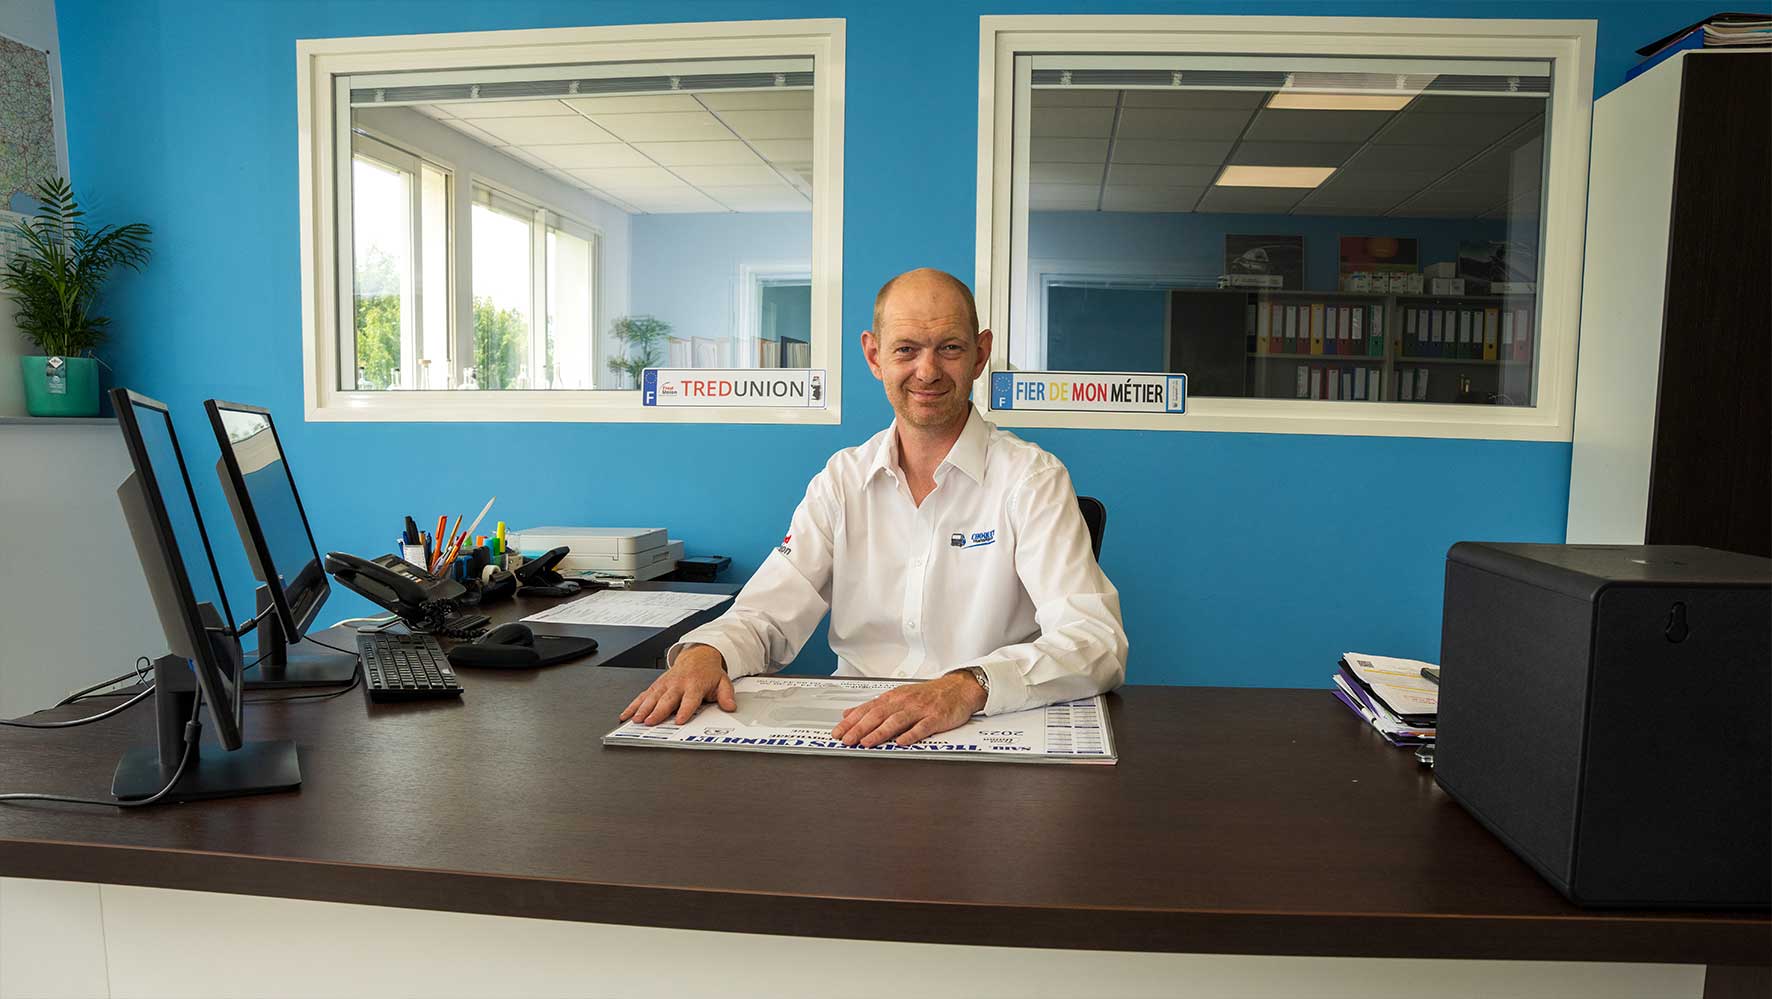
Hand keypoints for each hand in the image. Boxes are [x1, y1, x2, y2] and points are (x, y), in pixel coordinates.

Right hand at [619, 644, 735, 725]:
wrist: (697, 655)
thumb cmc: (708, 672)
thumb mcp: (722, 682)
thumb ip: (726, 695)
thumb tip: (730, 706)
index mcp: (695, 684)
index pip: (690, 699)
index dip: (684, 710)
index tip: (679, 720)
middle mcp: (678, 684)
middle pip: (667, 699)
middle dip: (658, 711)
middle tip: (650, 722)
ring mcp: (665, 684)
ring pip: (652, 697)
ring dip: (643, 708)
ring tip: (636, 720)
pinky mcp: (656, 685)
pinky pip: (643, 695)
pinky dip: (633, 705)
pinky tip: (626, 714)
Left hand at [831, 671, 985, 747]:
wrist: (957, 688)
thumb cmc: (927, 695)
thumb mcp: (897, 696)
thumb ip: (873, 706)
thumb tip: (849, 713)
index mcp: (893, 698)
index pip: (867, 709)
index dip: (851, 721)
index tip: (838, 732)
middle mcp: (904, 702)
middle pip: (878, 715)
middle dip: (860, 728)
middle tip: (846, 739)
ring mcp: (920, 710)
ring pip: (897, 721)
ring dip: (880, 732)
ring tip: (867, 742)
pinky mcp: (936, 718)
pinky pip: (922, 726)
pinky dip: (911, 734)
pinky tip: (902, 741)